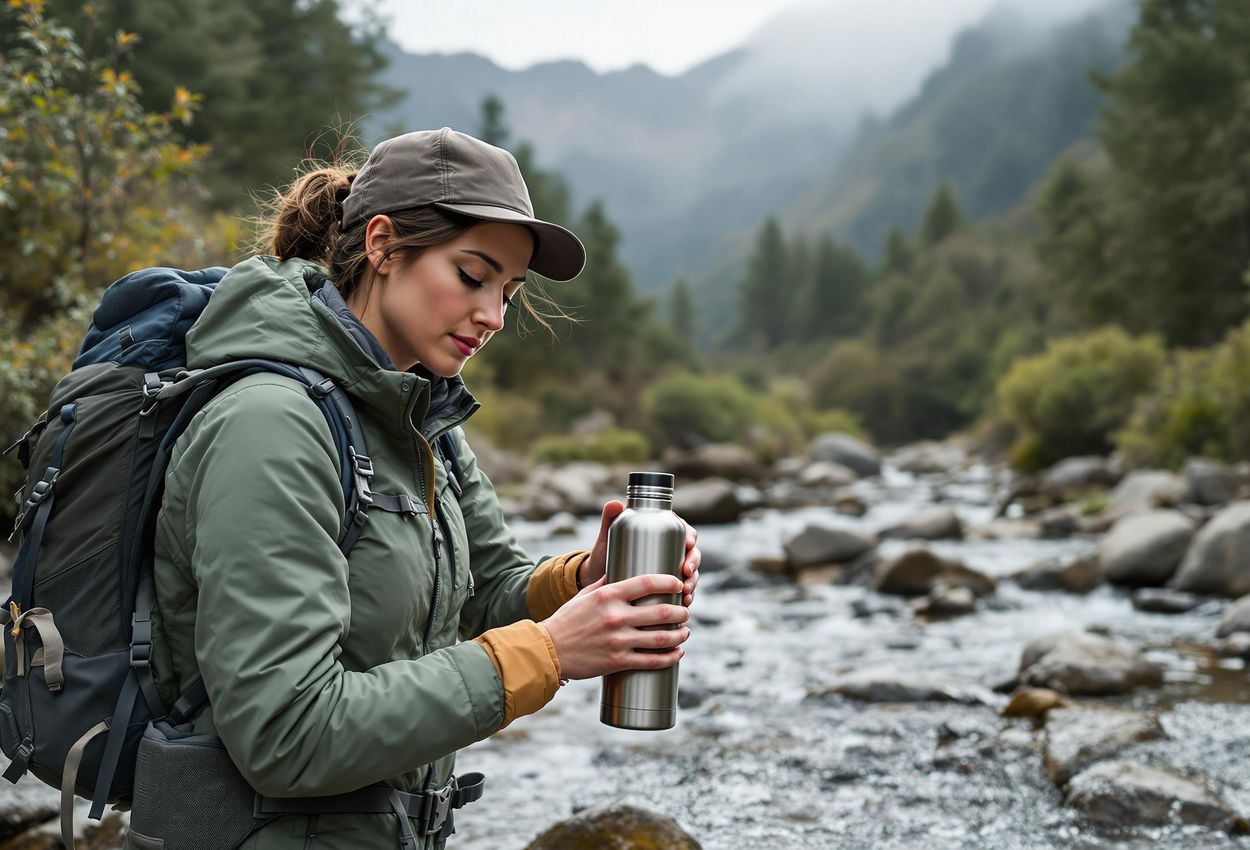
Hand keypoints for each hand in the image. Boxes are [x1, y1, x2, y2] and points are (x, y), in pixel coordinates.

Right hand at [543, 572, 689, 680]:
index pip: (648, 582)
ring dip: (680, 635)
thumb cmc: (567, 620)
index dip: (670, 582)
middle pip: (662, 611)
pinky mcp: (618, 661)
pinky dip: (670, 657)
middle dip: (681, 612)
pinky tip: (678, 653)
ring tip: (685, 632)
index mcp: (609, 595)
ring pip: (662, 638)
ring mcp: (618, 640)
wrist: (548, 650)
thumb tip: (621, 570)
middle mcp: (616, 616)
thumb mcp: (584, 595)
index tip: (678, 584)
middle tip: (685, 612)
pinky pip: (652, 660)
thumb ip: (605, 583)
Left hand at [580, 502, 701, 607]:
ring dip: (693, 581)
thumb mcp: (607, 538)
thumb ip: (609, 518)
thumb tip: (616, 503)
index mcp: (659, 531)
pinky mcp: (667, 586)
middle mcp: (668, 549)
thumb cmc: (605, 554)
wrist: (598, 581)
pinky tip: (685, 602)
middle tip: (686, 572)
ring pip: (691, 572)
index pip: (682, 529)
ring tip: (686, 592)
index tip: (688, 544)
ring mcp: (669, 567)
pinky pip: (683, 589)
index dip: (690, 535)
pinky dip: (688, 595)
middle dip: (694, 562)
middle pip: (691, 552)